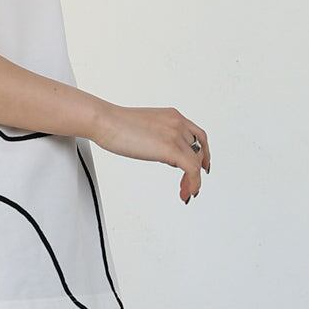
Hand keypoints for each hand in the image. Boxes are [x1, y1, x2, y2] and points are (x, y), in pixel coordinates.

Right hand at [90, 103, 210, 202]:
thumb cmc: (115, 124)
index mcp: (173, 116)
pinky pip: (191, 170)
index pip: (197, 135)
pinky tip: (187, 192)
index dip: (203, 152)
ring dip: (193, 181)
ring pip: (196, 162)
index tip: (202, 166)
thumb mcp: (145, 127)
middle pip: (199, 150)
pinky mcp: (171, 148)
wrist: (105, 121)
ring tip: (185, 192)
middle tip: (189, 185)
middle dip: (197, 169)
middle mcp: (178, 123)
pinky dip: (193, 183)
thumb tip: (159, 150)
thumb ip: (158, 136)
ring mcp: (175, 135)